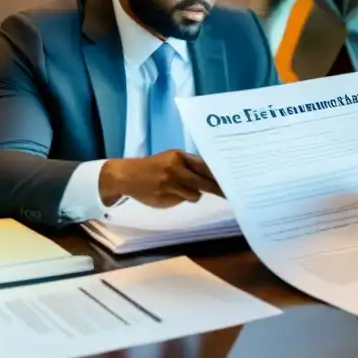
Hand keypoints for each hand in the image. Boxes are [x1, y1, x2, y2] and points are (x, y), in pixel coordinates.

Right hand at [99, 150, 221, 208]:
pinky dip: (181, 198)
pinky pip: (182, 201)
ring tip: (181, 188)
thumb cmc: (155, 166)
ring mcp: (170, 185)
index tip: (231, 181)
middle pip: (204, 183)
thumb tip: (214, 176)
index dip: (219, 175)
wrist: (127, 175)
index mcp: (179, 157)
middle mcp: (176, 170)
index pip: (205, 166)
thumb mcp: (172, 159)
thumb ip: (191, 166)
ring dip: (193, 194)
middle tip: (229, 194)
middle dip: (217, 189)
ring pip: (194, 195)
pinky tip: (170, 193)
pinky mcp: (164, 198)